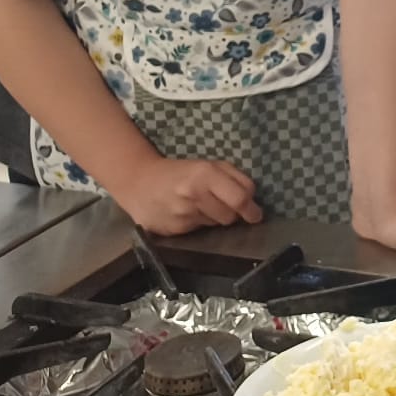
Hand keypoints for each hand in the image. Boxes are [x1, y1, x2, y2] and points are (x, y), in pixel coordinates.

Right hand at [113, 156, 262, 235]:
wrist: (139, 183)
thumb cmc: (179, 172)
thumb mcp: (208, 165)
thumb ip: (234, 178)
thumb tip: (252, 199)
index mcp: (205, 174)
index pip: (239, 198)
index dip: (251, 208)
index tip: (255, 214)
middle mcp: (194, 194)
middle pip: (230, 216)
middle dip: (233, 213)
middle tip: (224, 205)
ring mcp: (183, 214)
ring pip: (216, 225)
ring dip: (216, 218)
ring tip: (202, 206)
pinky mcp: (174, 230)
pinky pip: (199, 231)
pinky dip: (199, 224)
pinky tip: (187, 213)